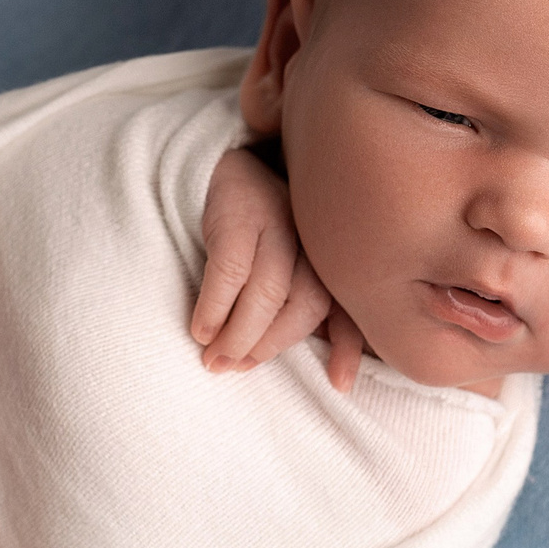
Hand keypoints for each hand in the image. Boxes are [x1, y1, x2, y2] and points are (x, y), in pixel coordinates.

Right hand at [190, 148, 364, 391]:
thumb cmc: (266, 231)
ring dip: (240, 335)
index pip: (349, 305)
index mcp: (335, 257)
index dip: (348, 347)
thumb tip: (339, 378)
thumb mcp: (299, 267)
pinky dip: (214, 309)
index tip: (340, 384)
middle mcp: (315, 239)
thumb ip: (319, 312)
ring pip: (269, 293)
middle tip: (235, 366)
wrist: (232, 163)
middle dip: (270, 345)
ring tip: (215, 357)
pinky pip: (230, 272)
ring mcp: (278, 223)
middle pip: (305, 306)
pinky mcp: (239, 215)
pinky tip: (200, 328)